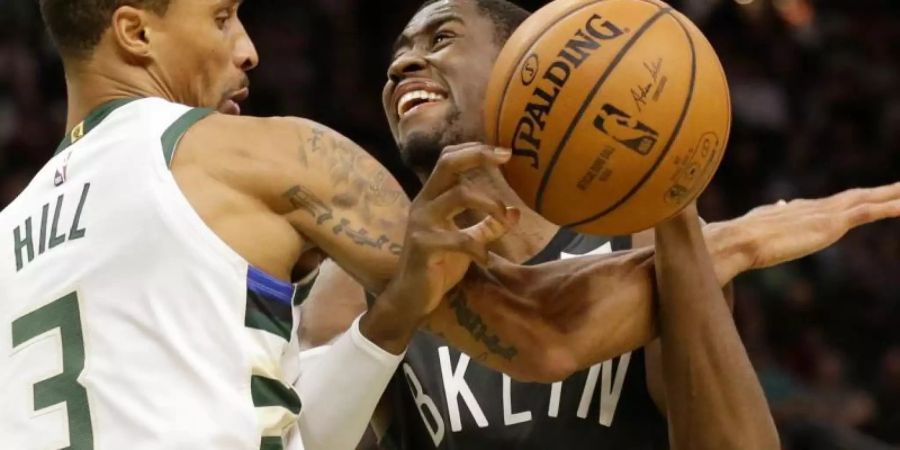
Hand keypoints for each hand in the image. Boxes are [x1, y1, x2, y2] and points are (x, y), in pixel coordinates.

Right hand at [361, 144, 519, 352]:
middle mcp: (424, 204)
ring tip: (504, 218)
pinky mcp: (424, 246)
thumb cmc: (437, 266)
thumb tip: (516, 213)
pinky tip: (485, 259)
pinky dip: (479, 247)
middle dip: (478, 156)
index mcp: (432, 199)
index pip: (448, 160)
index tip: (505, 152)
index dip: (474, 151)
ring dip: (489, 203)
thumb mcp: (467, 242)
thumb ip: (487, 227)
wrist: (409, 298)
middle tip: (507, 158)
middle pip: (448, 164)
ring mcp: (422, 224)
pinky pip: (460, 238)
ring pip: (459, 195)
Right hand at [706, 182, 899, 281]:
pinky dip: (888, 207)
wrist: (738, 241)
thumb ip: (774, 212)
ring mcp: (825, 214)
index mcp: (801, 210)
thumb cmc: (740, 239)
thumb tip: (780, 203)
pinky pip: (867, 212)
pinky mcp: (830, 224)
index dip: (856, 199)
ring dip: (893, 195)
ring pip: (867, 200)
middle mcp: (816, 207)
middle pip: (857, 196)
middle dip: (883, 192)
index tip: (872, 196)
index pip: (836, 203)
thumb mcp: (761, 223)